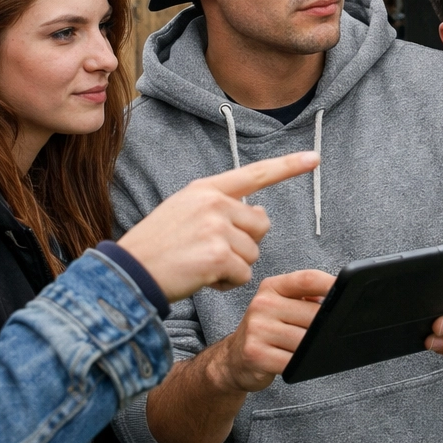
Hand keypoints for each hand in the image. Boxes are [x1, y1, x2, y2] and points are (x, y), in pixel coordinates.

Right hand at [120, 152, 318, 300]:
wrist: (129, 274)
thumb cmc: (157, 248)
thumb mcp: (184, 212)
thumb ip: (221, 208)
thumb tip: (261, 215)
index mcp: (205, 189)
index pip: (255, 173)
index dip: (288, 166)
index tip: (314, 158)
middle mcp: (213, 203)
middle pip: (260, 225)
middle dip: (245, 244)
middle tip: (213, 253)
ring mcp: (216, 227)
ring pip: (253, 253)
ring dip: (233, 267)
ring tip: (201, 266)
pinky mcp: (218, 255)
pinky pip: (243, 274)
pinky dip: (227, 283)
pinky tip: (203, 279)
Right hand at [209, 269, 335, 392]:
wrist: (233, 359)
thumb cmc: (265, 331)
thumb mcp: (280, 306)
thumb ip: (307, 299)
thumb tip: (340, 301)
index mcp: (272, 287)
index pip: (307, 279)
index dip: (331, 284)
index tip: (349, 291)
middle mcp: (262, 304)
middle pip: (312, 314)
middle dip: (325, 327)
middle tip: (331, 334)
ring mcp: (258, 329)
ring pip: (305, 340)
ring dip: (314, 349)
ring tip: (313, 350)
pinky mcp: (256, 354)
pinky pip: (292, 361)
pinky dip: (302, 365)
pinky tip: (300, 363)